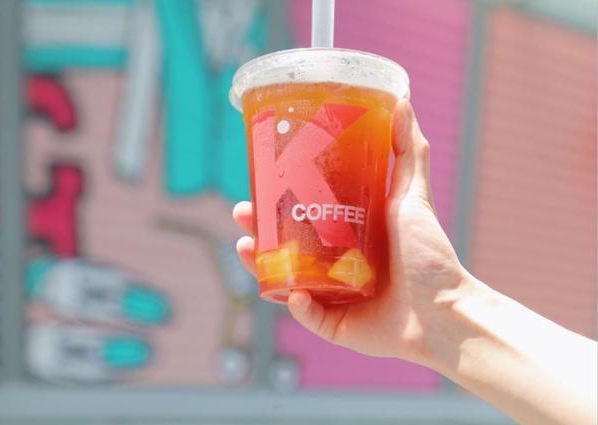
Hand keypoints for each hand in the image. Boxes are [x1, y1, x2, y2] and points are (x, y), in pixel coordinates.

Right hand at [233, 100, 465, 364]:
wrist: (447, 309)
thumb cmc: (430, 255)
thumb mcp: (414, 195)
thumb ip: (408, 151)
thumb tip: (400, 101)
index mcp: (344, 236)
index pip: (300, 215)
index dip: (275, 200)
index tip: (259, 181)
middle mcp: (332, 265)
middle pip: (283, 245)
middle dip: (257, 229)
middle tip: (242, 213)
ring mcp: (330, 296)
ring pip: (283, 280)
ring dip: (260, 265)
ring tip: (246, 246)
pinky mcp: (335, 326)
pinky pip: (308, 316)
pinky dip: (297, 305)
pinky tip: (293, 294)